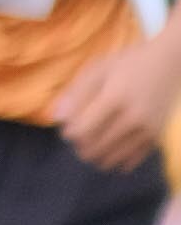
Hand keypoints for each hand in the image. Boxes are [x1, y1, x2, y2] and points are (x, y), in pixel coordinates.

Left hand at [58, 37, 180, 177]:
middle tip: (81, 136)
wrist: (169, 64)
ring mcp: (147, 129)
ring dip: (96, 155)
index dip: (70, 133)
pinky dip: (116, 159)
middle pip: (95, 147)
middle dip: (81, 146)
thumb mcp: (98, 69)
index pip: (83, 130)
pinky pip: (131, 161)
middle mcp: (133, 117)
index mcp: (115, 98)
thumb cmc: (128, 64)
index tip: (69, 128)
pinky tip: (111, 148)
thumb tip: (56, 118)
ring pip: (112, 158)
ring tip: (94, 141)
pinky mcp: (156, 137)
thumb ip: (76, 93)